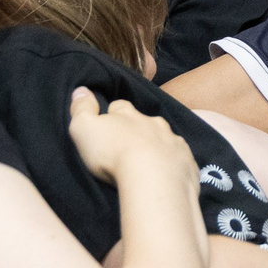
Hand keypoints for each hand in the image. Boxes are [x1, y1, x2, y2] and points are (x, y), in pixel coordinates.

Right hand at [68, 86, 198, 188]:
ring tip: (150, 161)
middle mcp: (153, 123)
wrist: (153, 179)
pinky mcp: (187, 161)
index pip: (119, 107)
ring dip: (158, 145)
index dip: (113, 114)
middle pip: (145, 120)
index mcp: (128, 115)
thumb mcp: (84, 129)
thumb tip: (81, 89)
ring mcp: (173, 141)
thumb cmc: (113, 153)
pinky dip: (174, 163)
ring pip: (166, 137)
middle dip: (138, 129)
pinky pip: (180, 158)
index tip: (107, 124)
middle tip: (129, 145)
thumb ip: (81, 108)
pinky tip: (168, 174)